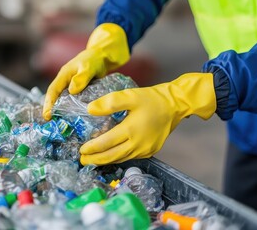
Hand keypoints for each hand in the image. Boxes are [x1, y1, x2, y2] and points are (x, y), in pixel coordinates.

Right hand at [42, 23, 129, 120]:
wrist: (103, 56)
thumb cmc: (95, 59)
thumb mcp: (89, 67)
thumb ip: (81, 77)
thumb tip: (72, 90)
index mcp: (63, 75)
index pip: (53, 91)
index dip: (49, 103)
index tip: (47, 115)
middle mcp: (65, 82)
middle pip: (56, 98)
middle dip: (53, 110)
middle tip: (53, 124)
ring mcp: (72, 87)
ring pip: (64, 101)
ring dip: (63, 112)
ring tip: (63, 125)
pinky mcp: (80, 92)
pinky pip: (74, 102)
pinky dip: (73, 110)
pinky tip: (76, 120)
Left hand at [80, 73, 216, 164]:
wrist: (175, 105)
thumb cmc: (152, 99)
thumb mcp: (130, 95)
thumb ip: (109, 103)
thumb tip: (90, 109)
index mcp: (131, 131)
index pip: (106, 143)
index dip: (92, 148)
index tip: (81, 150)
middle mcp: (138, 144)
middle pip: (112, 156)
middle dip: (95, 160)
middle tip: (83, 161)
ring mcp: (145, 150)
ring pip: (121, 158)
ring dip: (106, 160)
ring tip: (93, 160)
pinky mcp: (151, 151)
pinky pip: (130, 157)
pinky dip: (118, 157)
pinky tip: (111, 154)